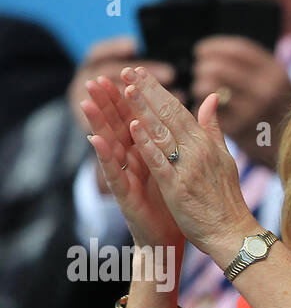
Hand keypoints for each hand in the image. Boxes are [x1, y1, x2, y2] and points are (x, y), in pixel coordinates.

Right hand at [83, 76, 183, 253]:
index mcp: (146, 151)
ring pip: (109, 145)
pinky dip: (105, 156)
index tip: (128, 70)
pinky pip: (113, 173)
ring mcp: (125, 176)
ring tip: (86, 101)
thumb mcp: (177, 165)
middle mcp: (132, 160)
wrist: (171, 237)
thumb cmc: (173, 201)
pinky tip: (96, 141)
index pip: (136, 117)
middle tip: (95, 78)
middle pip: (117, 126)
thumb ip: (180, 138)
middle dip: (107, 103)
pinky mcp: (123, 194)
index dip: (131, 96)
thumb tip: (187, 112)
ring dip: (97, 123)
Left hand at [118, 65, 256, 262]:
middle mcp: (198, 152)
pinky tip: (133, 127)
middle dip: (147, 92)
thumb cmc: (227, 199)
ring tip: (125, 89)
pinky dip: (147, 144)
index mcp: (207, 144)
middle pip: (169, 115)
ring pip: (162, 134)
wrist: (233, 233)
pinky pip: (160, 162)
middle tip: (127, 71)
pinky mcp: (178, 188)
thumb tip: (211, 98)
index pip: (179, 110)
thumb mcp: (224, 158)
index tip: (139, 73)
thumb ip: (213, 128)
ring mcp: (188, 169)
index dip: (157, 90)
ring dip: (143, 110)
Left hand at [191, 36, 290, 168]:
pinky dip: (201, 106)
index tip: (200, 50)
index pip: (237, 50)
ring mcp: (251, 112)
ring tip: (202, 89)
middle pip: (218, 68)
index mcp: (277, 74)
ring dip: (199, 86)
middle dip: (202, 67)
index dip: (214, 47)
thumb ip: (254, 65)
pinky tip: (207, 107)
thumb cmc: (278, 108)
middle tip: (201, 72)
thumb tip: (211, 52)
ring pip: (208, 87)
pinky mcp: (237, 130)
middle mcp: (266, 91)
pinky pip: (207, 110)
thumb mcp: (278, 81)